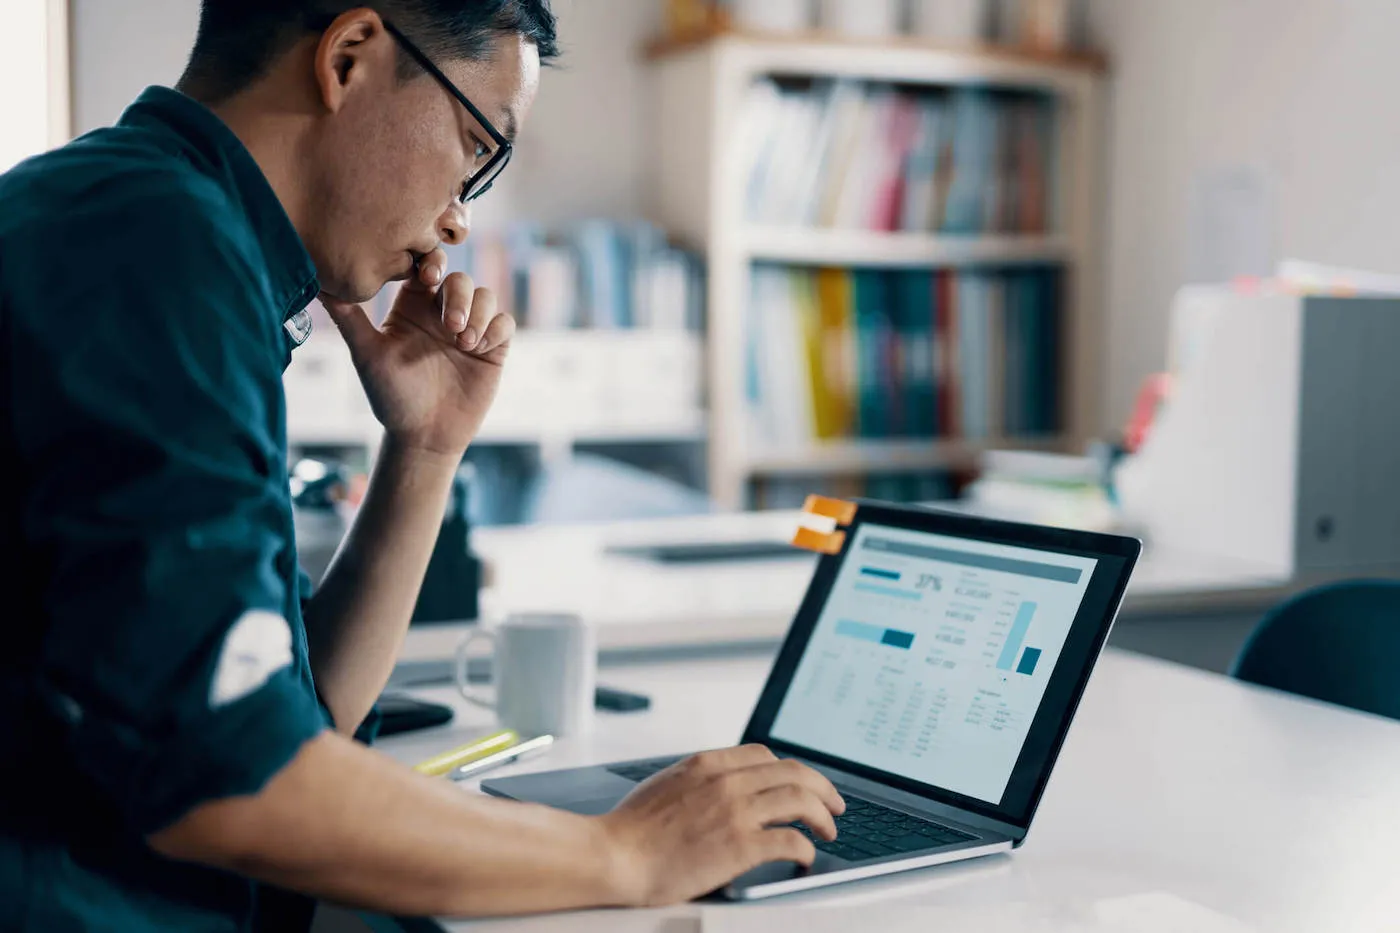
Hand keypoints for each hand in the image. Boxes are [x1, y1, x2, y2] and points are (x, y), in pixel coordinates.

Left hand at [320, 248, 514, 458]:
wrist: (424, 436)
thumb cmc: (391, 396)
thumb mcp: (367, 354)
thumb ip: (348, 317)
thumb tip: (317, 282)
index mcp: (412, 305)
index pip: (426, 266)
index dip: (431, 261)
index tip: (427, 275)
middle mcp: (442, 312)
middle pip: (460, 279)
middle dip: (458, 295)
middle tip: (449, 324)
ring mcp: (470, 329)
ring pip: (486, 296)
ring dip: (478, 314)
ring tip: (464, 342)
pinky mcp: (493, 349)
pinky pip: (504, 324)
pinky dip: (495, 329)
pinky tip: (479, 349)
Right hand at [597, 745, 845, 906]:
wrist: (613, 855)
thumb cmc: (630, 829)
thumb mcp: (666, 784)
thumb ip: (698, 779)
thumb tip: (719, 783)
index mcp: (708, 763)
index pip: (765, 755)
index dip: (791, 770)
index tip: (802, 785)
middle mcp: (727, 781)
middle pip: (794, 772)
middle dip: (823, 788)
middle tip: (834, 805)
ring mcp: (735, 812)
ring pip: (801, 800)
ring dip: (822, 816)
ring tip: (828, 830)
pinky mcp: (740, 846)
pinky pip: (791, 840)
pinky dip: (807, 848)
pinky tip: (806, 857)